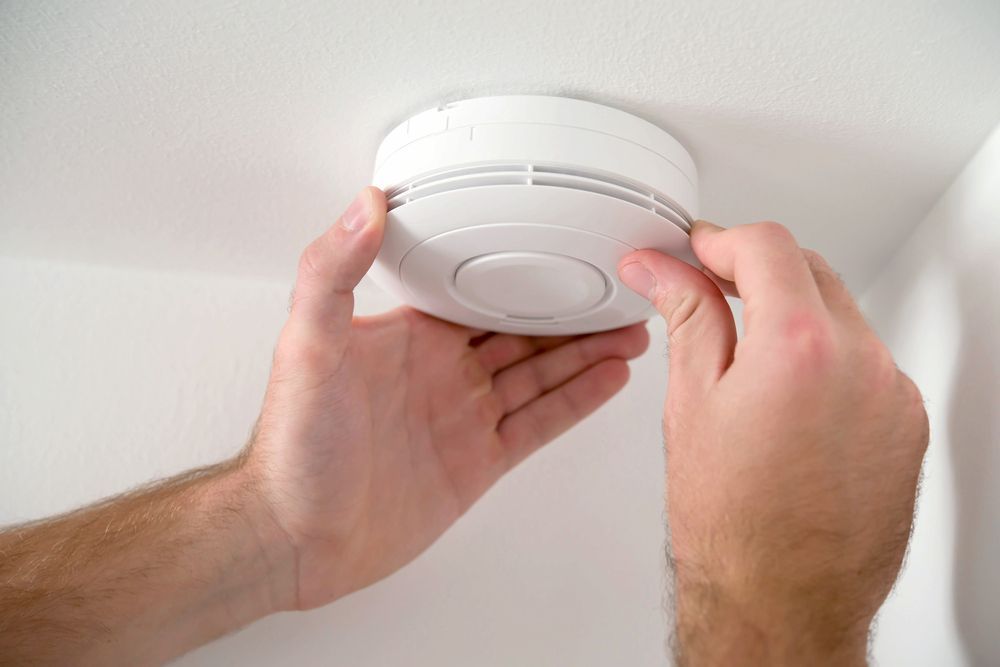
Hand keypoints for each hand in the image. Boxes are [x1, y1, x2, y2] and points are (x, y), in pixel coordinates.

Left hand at [244, 187, 648, 609]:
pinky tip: (608, 379)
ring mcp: (463, 417)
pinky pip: (539, 423)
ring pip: (540, 374)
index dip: (522, 271)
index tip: (560, 248)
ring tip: (632, 330)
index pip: (477, 291)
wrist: (298, 536)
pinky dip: (577, 401)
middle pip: (522, 332)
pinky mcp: (477, 461)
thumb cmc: (293, 446)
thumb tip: (363, 204)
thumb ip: (332, 272)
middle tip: (617, 291)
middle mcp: (441, 373)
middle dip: (569, 312)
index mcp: (409, 337)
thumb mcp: (306, 345)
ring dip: (586, 352)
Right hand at [618, 221, 928, 664]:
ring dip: (794, 313)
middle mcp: (861, 362)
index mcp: (799, 346)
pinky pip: (866, 362)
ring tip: (744, 353)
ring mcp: (892, 395)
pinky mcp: (907, 424)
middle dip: (756, 269)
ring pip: (842, 314)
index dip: (720, 240)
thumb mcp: (690, 401)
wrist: (780, 602)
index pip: (766, 246)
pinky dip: (826, 357)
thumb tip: (661, 270)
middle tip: (709, 288)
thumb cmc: (731, 523)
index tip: (696, 252)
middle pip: (810, 270)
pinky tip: (787, 395)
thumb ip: (685, 316)